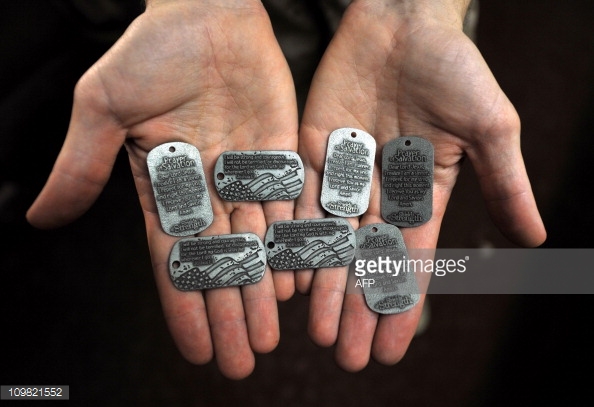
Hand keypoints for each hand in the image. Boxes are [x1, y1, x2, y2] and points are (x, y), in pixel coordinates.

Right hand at [26, 0, 297, 378]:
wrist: (207, 12)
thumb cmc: (151, 51)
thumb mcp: (104, 107)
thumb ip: (82, 164)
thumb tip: (39, 216)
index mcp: (165, 187)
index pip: (175, 258)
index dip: (184, 305)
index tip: (195, 349)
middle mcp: (208, 190)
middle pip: (220, 262)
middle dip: (228, 313)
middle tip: (240, 360)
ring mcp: (248, 175)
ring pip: (257, 244)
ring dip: (262, 291)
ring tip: (268, 335)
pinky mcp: (283, 156)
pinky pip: (292, 208)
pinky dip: (294, 245)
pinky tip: (299, 282)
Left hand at [295, 0, 545, 370]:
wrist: (404, 20)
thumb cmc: (454, 68)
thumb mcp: (489, 128)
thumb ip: (505, 183)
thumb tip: (537, 239)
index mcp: (423, 194)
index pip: (411, 260)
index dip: (401, 304)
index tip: (391, 349)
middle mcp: (380, 193)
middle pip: (366, 261)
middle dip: (357, 308)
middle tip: (347, 357)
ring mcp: (343, 175)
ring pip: (329, 240)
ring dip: (323, 287)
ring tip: (316, 332)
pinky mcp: (309, 152)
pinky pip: (297, 201)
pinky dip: (292, 238)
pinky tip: (286, 276)